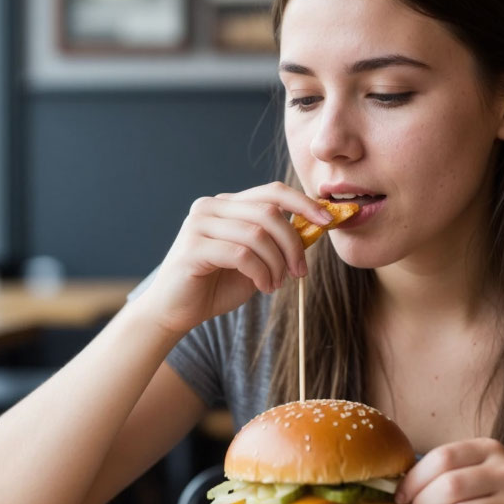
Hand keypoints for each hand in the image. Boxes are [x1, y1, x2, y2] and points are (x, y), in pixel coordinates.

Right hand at [137, 183, 333, 334]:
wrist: (176, 311)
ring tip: (276, 284)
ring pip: (257, 234)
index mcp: (226, 204)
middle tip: (300, 272)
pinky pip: (242, 254)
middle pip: (269, 212)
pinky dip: (261, 273)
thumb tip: (314, 228)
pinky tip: (262, 287)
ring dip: (277, 264)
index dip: (304, 203)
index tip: (328, 221)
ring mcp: (199, 224)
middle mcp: (210, 206)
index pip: (272, 192)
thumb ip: (277, 242)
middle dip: (293, 244)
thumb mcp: (256, 261)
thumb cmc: (216, 285)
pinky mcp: (192, 247)